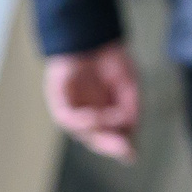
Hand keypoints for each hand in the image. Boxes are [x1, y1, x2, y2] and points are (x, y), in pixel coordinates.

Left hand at [44, 43, 139, 162]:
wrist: (94, 38)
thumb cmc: (111, 61)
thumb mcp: (130, 87)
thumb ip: (132, 111)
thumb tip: (132, 137)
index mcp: (107, 115)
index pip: (113, 137)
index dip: (121, 147)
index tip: (132, 154)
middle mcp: (88, 117)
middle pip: (97, 139)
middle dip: (110, 144)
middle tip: (124, 147)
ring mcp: (73, 111)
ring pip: (82, 132)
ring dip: (100, 129)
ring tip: (116, 118)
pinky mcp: (59, 101)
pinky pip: (67, 118)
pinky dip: (80, 121)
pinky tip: (93, 116)